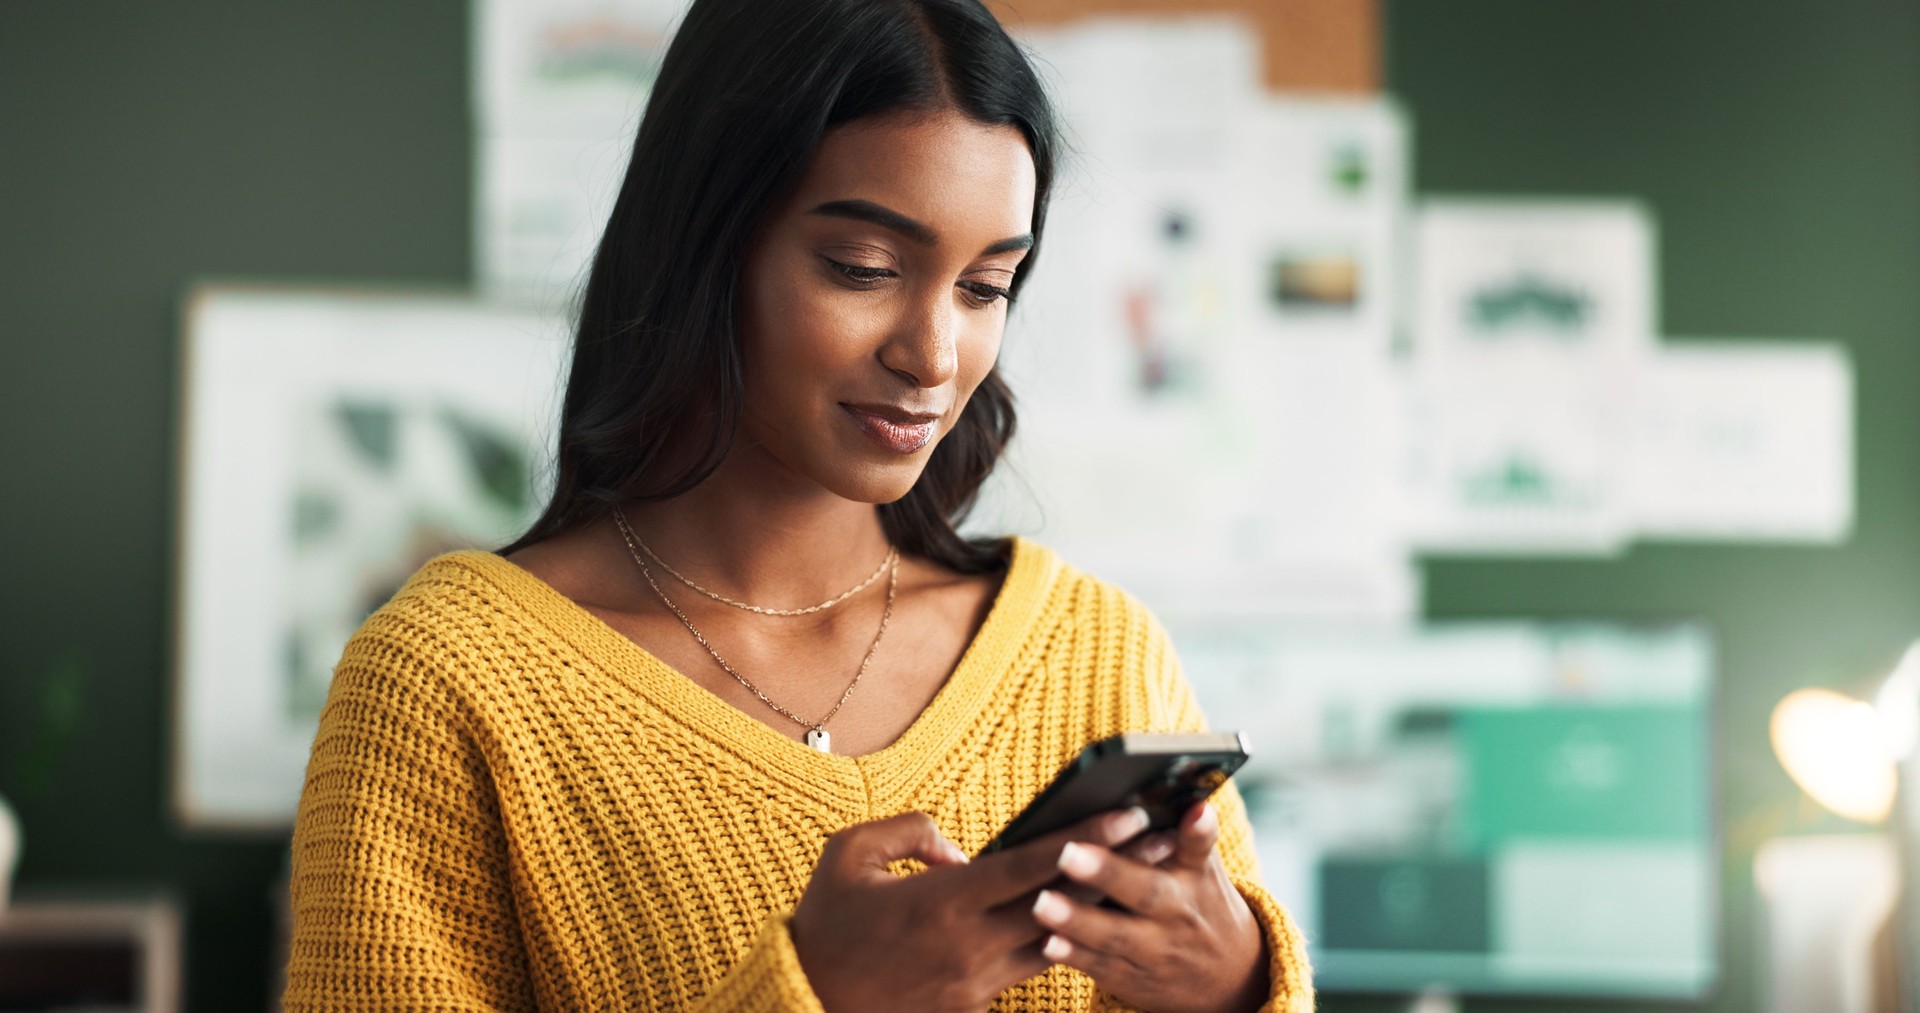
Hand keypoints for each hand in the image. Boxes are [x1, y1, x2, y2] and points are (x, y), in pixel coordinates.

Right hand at [790, 805, 1152, 1012]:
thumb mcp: (848, 855)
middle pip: (1064, 903)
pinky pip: (1026, 969)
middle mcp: (971, 946)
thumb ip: (909, 832)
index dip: (1087, 838)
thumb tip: (959, 848)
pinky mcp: (973, 1007)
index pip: (1033, 865)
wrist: (804, 1005)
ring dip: (1101, 909)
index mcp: (945, 903)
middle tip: (1167, 843)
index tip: (1131, 815)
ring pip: (1057, 942)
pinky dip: (1059, 942)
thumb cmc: (824, 925)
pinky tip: (1087, 922)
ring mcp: (976, 983)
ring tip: (1143, 879)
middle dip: (1119, 870)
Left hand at [1030, 801, 1268, 1012]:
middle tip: (1067, 853)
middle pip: (1145, 891)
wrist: (1230, 978)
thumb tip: (1171, 794)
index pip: (1199, 847)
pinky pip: (1102, 967)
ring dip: (1078, 920)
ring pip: (1116, 935)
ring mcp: (1156, 951)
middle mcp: (1178, 913)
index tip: (1196, 810)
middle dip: (1107, 873)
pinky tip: (1048, 943)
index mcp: (1196, 876)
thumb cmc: (1201, 903)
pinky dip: (1076, 956)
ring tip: (1042, 903)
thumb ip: (1188, 836)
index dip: (1198, 829)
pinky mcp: (1134, 979)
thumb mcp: (1205, 869)